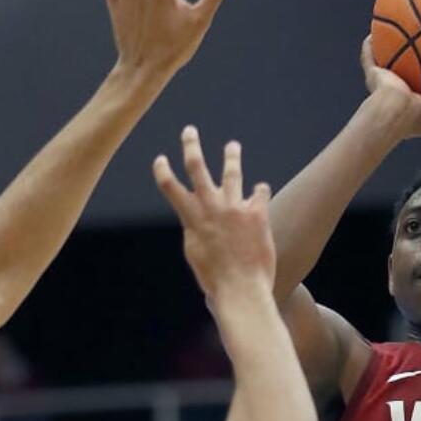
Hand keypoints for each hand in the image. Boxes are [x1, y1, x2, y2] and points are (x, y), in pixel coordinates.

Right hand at [153, 126, 274, 298]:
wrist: (241, 289)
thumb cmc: (216, 279)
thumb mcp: (196, 253)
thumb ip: (197, 230)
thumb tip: (198, 218)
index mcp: (192, 218)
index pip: (170, 187)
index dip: (163, 171)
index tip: (159, 159)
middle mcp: (211, 207)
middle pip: (197, 167)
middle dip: (191, 145)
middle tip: (190, 131)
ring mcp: (235, 208)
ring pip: (232, 172)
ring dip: (231, 156)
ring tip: (232, 146)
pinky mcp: (257, 213)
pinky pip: (260, 193)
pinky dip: (259, 192)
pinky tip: (261, 191)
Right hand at [360, 37, 420, 139]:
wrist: (394, 114)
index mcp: (419, 101)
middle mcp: (401, 90)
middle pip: (409, 68)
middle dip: (416, 54)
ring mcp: (385, 82)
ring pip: (388, 59)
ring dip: (392, 45)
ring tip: (401, 26)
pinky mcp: (372, 74)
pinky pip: (370, 55)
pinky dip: (371, 44)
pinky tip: (375, 29)